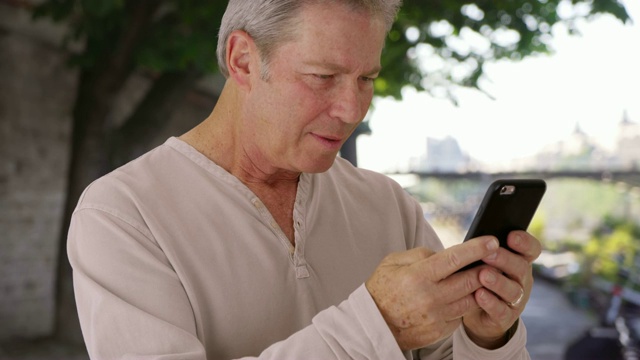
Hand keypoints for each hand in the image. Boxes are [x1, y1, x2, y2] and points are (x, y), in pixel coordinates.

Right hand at [365, 236, 499, 350]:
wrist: (373, 325)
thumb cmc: (382, 289)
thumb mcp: (393, 262)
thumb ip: (421, 254)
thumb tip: (446, 254)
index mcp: (418, 276)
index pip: (455, 259)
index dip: (476, 249)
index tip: (492, 241)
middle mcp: (430, 297)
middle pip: (471, 280)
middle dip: (486, 268)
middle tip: (494, 259)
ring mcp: (437, 317)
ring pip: (471, 299)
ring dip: (480, 288)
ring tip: (481, 278)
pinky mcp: (440, 331)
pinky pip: (461, 315)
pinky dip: (464, 304)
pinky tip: (460, 296)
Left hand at [462, 230, 542, 348]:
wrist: (477, 312)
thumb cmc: (480, 278)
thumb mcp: (485, 262)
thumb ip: (485, 251)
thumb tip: (476, 238)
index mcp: (519, 262)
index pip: (532, 250)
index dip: (525, 242)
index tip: (511, 236)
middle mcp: (522, 280)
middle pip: (521, 268)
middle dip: (504, 260)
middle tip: (488, 254)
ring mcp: (516, 300)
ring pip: (513, 291)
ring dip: (498, 282)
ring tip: (483, 275)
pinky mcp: (505, 318)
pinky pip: (501, 311)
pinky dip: (490, 302)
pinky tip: (479, 294)